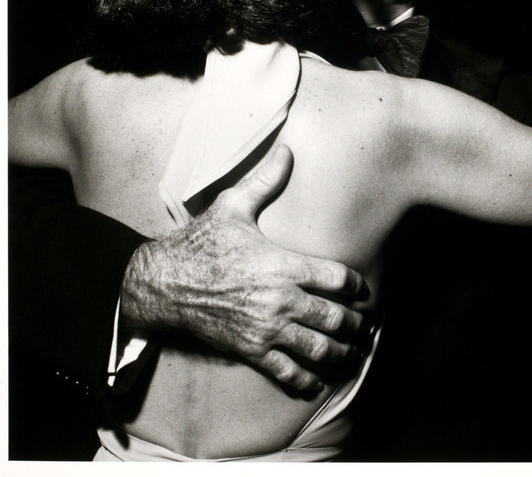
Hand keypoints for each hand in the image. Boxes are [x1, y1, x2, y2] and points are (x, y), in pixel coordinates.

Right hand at [121, 144, 368, 391]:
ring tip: (354, 354)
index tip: (364, 289)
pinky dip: (305, 380)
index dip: (357, 285)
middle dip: (356, 325)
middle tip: (367, 327)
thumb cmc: (201, 243)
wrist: (164, 283)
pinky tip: (316, 381)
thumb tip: (288, 149)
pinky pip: (285, 372)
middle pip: (335, 318)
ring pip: (318, 349)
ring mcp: (267, 328)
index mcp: (284, 264)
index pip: (338, 277)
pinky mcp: (250, 350)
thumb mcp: (234, 206)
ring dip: (342, 354)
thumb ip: (266, 181)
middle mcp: (282, 300)